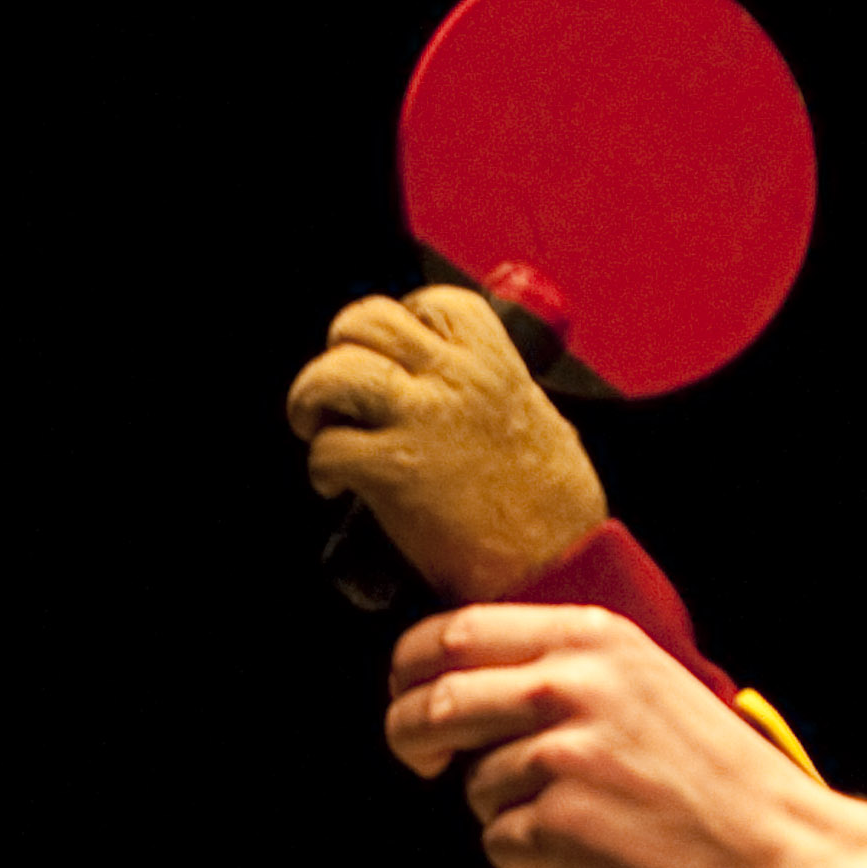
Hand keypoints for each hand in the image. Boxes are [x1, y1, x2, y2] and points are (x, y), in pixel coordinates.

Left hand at [289, 286, 609, 597]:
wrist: (555, 563)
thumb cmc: (552, 506)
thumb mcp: (533, 417)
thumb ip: (488, 390)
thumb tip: (452, 391)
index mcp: (492, 359)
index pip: (429, 304)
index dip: (397, 325)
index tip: (389, 356)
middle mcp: (453, 377)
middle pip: (367, 321)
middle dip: (340, 351)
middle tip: (340, 392)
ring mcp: (421, 419)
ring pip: (333, 371)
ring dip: (311, 398)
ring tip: (318, 427)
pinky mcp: (392, 469)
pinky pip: (328, 446)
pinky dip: (320, 466)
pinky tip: (335, 485)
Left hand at [385, 599, 866, 867]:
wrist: (786, 859)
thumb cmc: (724, 788)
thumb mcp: (650, 688)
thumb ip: (571, 671)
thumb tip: (472, 682)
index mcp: (593, 638)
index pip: (456, 631)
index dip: (412, 667)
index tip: (408, 694)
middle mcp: (570, 685)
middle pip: (433, 703)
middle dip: (411, 738)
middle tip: (427, 765)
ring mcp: (561, 755)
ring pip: (473, 787)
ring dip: (509, 817)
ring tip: (587, 829)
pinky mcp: (556, 825)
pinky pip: (499, 848)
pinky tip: (591, 866)